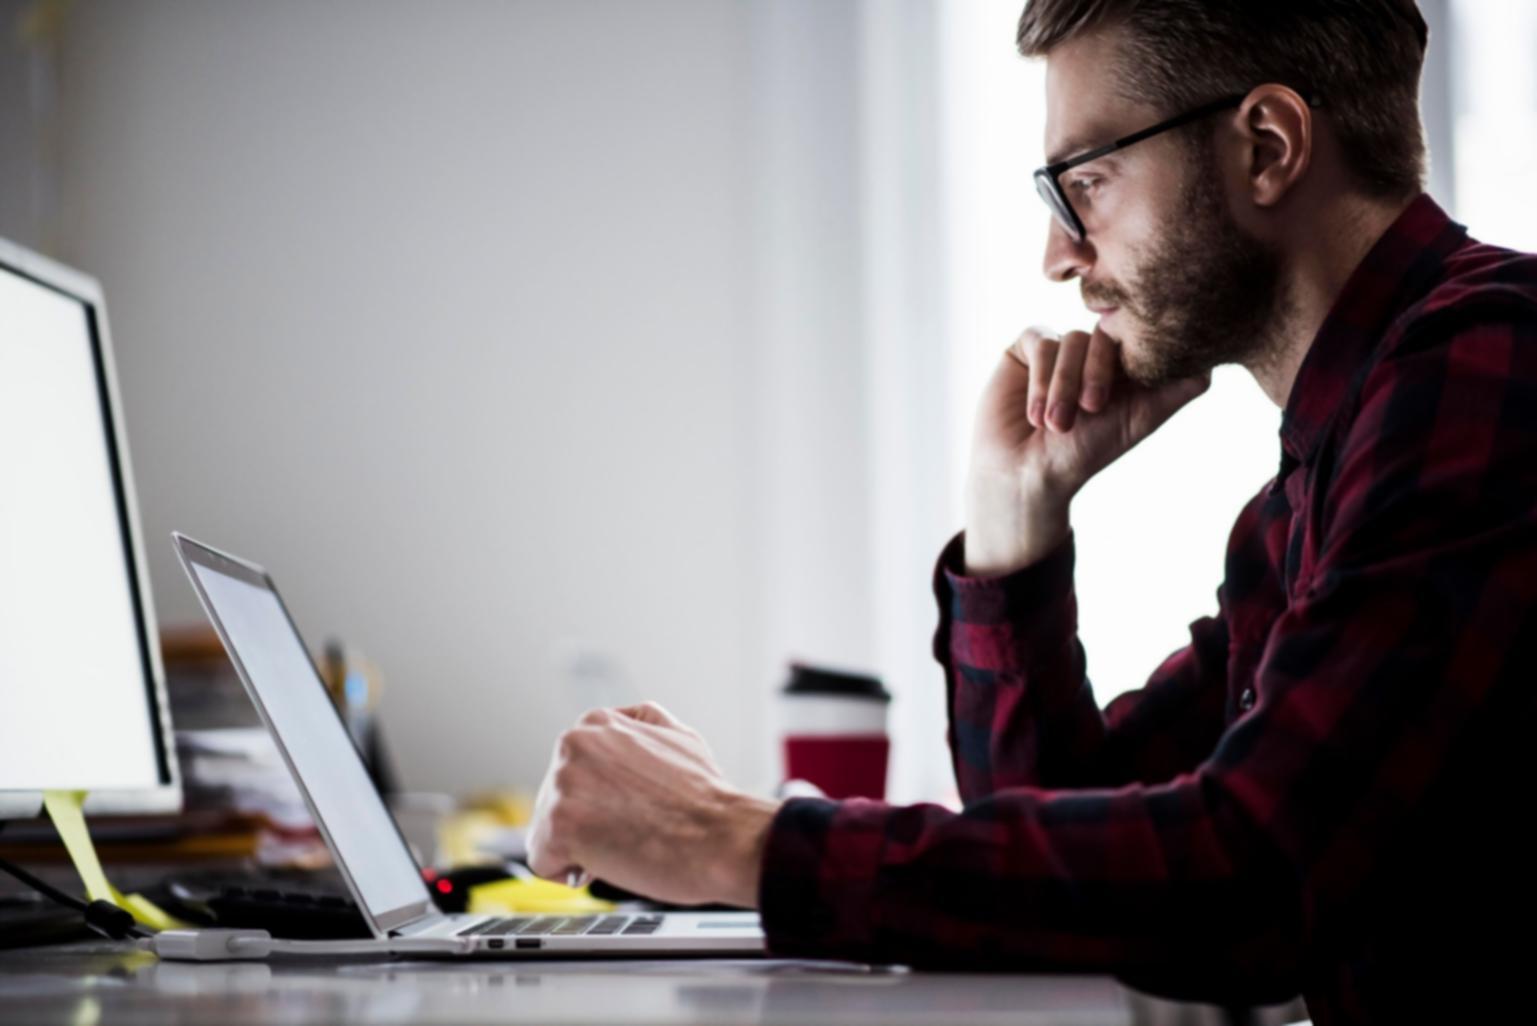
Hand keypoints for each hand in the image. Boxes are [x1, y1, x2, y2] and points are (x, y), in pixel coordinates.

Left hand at [525, 701, 780, 908]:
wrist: (722, 836)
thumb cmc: (706, 798)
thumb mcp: (679, 735)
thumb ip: (642, 725)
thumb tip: (628, 725)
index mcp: (595, 724)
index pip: (572, 771)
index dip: (600, 800)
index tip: (624, 812)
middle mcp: (572, 745)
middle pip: (555, 800)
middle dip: (587, 822)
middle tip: (630, 830)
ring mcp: (562, 783)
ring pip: (549, 830)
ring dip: (580, 846)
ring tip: (623, 845)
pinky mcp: (558, 824)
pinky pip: (544, 861)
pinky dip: (570, 872)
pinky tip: (607, 862)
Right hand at [964, 326, 1209, 574]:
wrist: (1027, 473)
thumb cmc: (1084, 452)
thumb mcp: (1140, 419)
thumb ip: (1177, 388)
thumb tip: (1215, 359)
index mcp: (1127, 364)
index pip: (1141, 338)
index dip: (1135, 359)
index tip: (1123, 396)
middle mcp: (1096, 349)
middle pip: (1108, 335)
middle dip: (1096, 374)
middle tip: (1091, 410)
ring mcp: (1063, 345)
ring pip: (1071, 340)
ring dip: (1063, 386)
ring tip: (1055, 424)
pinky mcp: (1029, 345)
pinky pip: (1041, 341)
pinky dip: (1040, 379)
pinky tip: (1036, 415)